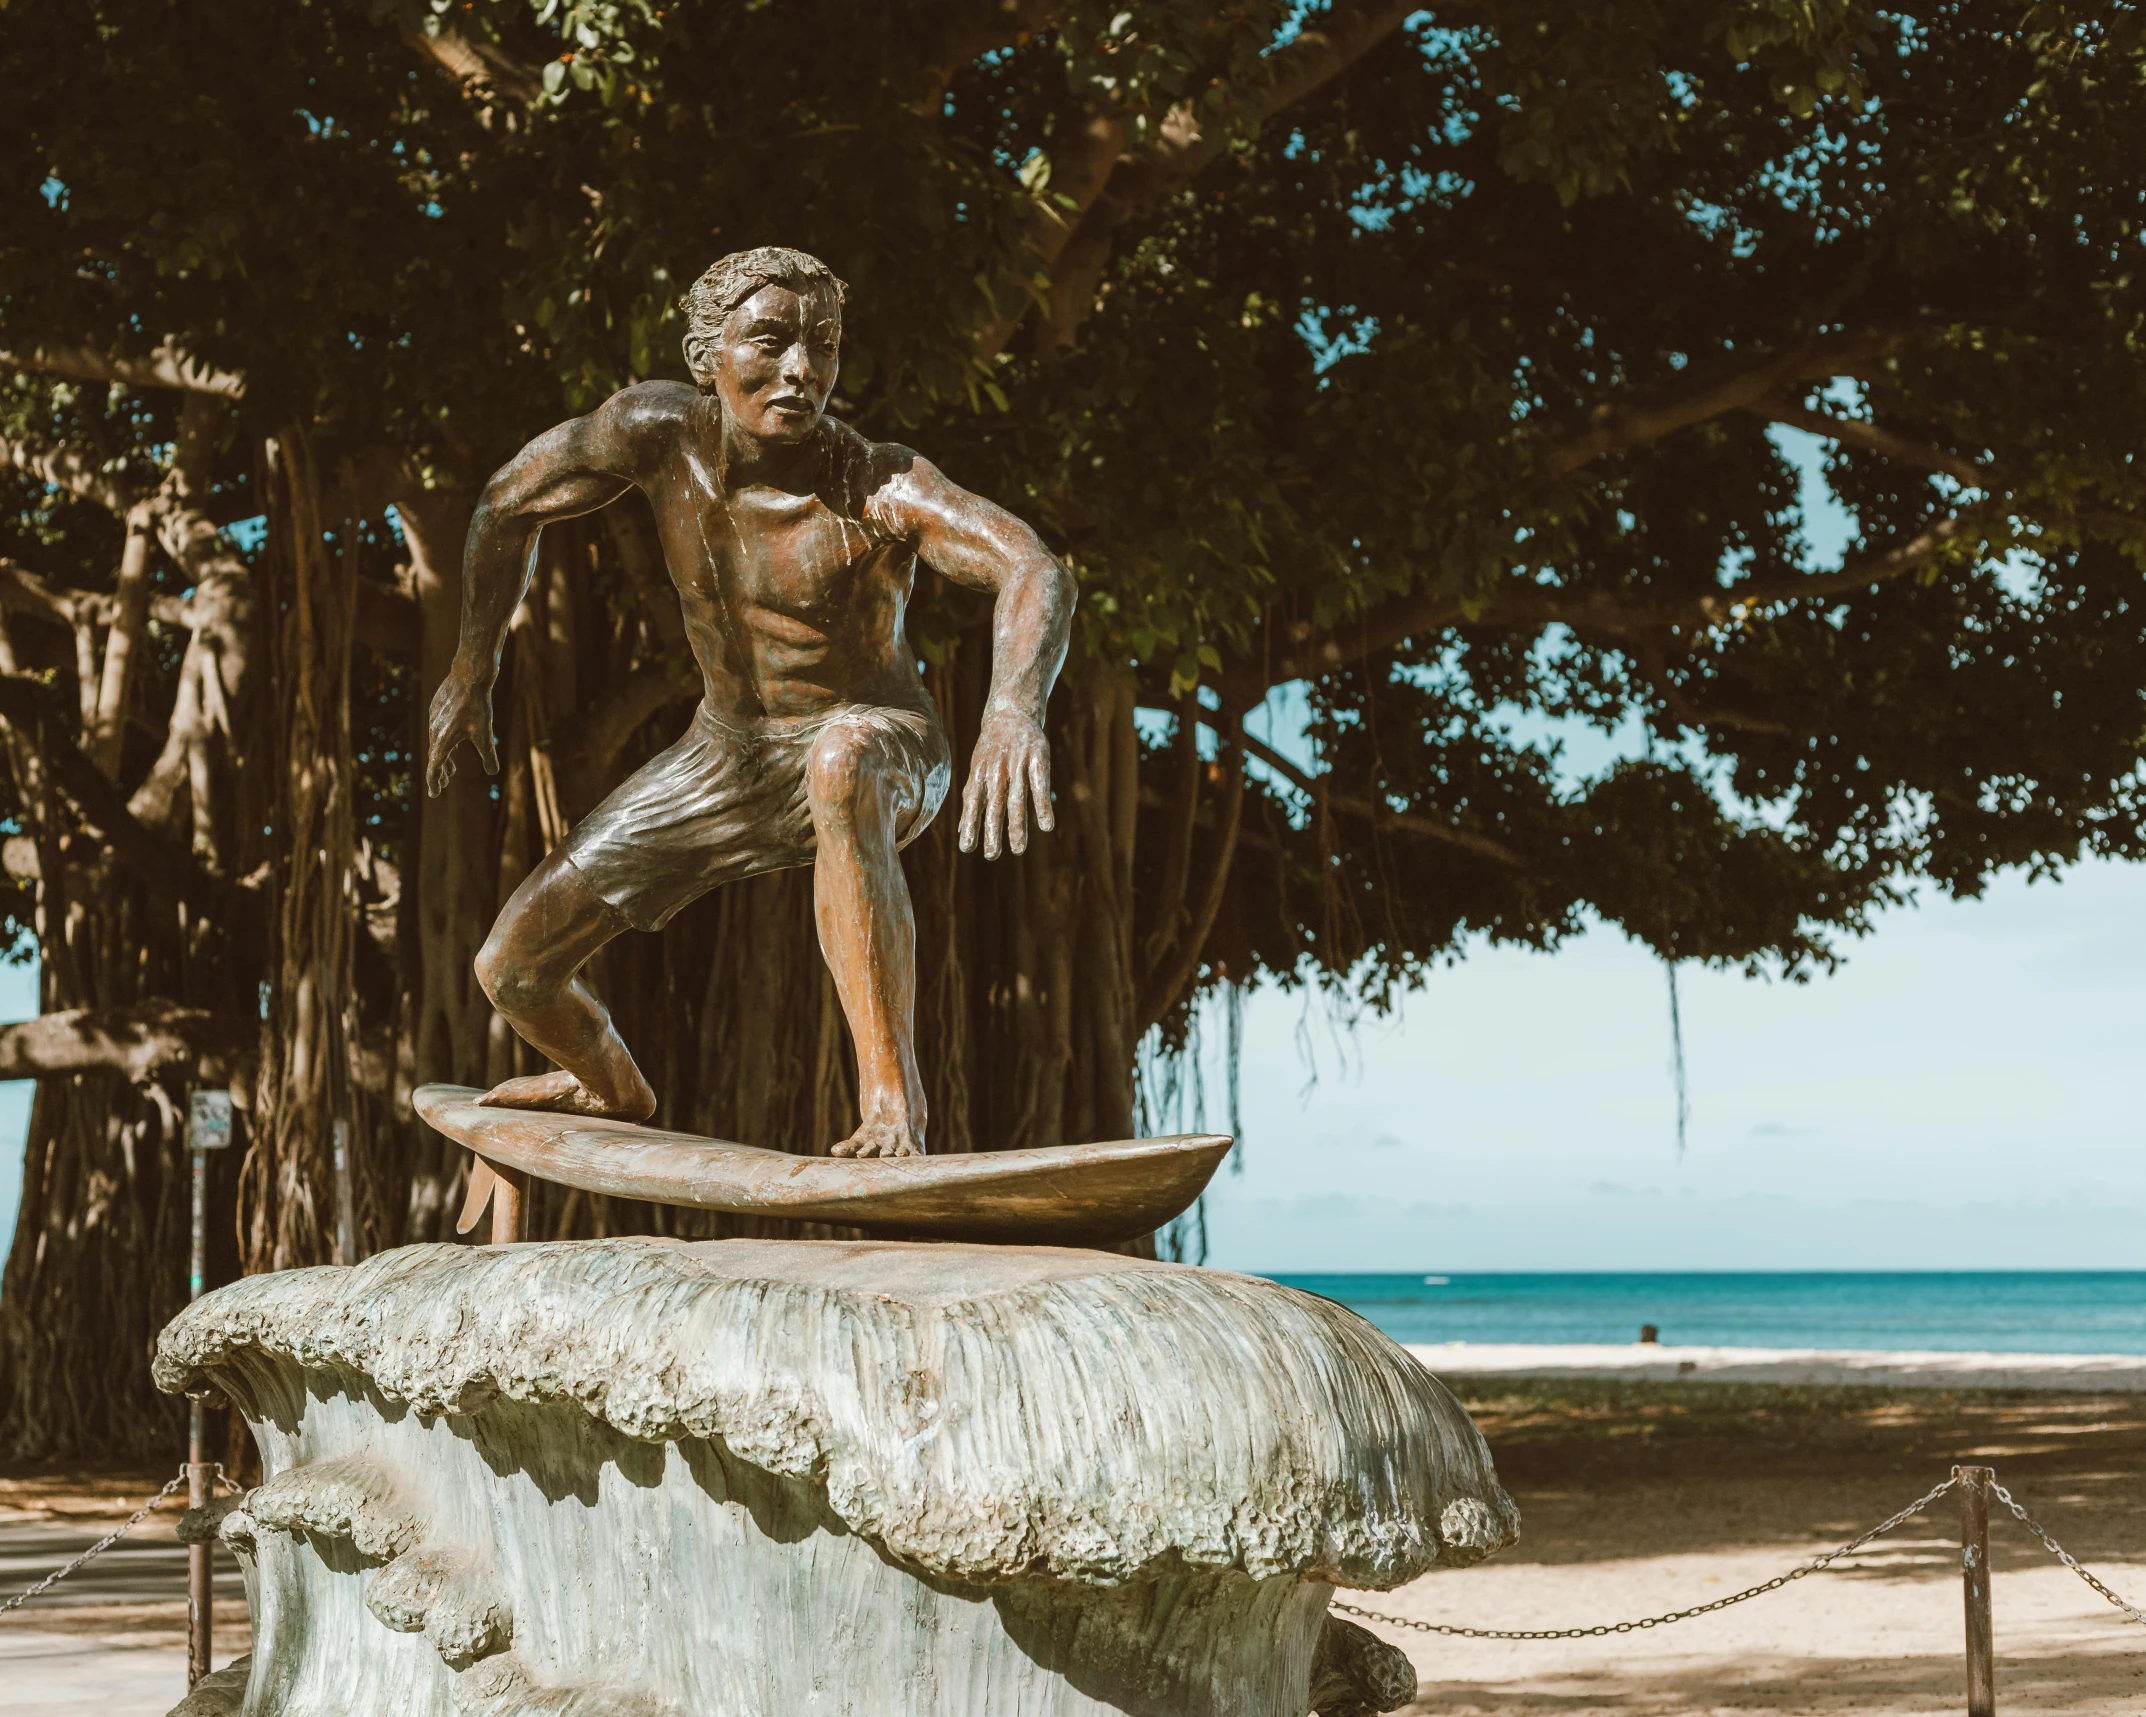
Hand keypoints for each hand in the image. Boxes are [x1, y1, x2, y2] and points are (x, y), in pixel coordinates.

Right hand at [426, 670, 498, 797]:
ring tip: (451, 771)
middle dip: (439, 773)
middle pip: (435, 758)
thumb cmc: (477, 706)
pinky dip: (443, 743)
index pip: (435, 767)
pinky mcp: (436, 709)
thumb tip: (493, 772)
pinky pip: (437, 731)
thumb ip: (488, 754)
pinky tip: (452, 744)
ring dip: (443, 759)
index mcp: (443, 740)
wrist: (468, 675)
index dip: (434, 782)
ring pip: (436, 744)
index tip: (435, 794)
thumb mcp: (485, 733)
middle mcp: (435, 731)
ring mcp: (434, 719)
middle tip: (443, 785)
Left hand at [959, 707, 1052, 858]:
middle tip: (991, 856)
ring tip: (1018, 850)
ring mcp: (1017, 764)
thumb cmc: (991, 749)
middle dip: (992, 831)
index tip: (967, 848)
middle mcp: (996, 771)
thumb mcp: (976, 771)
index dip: (970, 824)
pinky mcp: (1038, 758)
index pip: (972, 803)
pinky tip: (1047, 826)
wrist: (1010, 713)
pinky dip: (1043, 806)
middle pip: (994, 805)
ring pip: (1017, 799)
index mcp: (979, 774)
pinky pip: (1040, 786)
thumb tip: (961, 831)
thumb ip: (972, 801)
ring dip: (1017, 825)